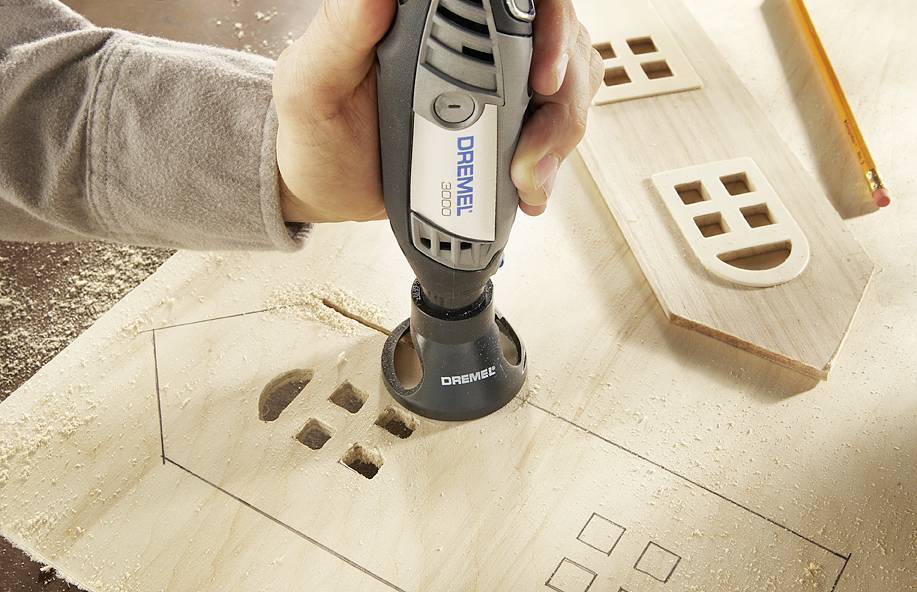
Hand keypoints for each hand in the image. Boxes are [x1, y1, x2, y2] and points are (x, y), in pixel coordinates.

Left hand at [273, 0, 601, 222]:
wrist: (326, 188)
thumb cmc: (314, 130)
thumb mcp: (313, 81)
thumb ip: (343, 29)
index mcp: (428, 15)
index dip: (551, 27)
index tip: (544, 76)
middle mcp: (472, 42)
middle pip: (560, 43)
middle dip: (562, 101)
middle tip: (530, 153)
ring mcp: (495, 84)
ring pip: (568, 88)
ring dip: (558, 138)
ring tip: (526, 179)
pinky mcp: (503, 124)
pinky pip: (553, 130)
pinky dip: (550, 163)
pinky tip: (528, 188)